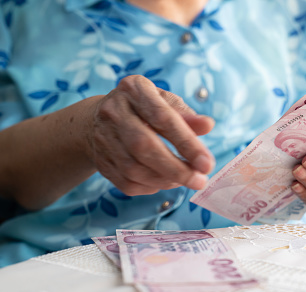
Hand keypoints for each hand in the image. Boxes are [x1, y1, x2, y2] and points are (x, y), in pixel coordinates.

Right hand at [89, 75, 214, 195]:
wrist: (98, 119)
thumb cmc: (142, 109)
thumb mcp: (164, 102)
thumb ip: (186, 115)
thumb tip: (208, 126)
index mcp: (134, 90)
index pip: (162, 118)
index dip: (186, 142)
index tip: (206, 163)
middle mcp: (113, 112)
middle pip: (143, 146)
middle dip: (176, 168)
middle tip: (199, 181)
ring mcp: (103, 138)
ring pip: (134, 169)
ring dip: (165, 180)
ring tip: (185, 179)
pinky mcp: (101, 161)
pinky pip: (126, 183)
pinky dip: (151, 187)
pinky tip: (165, 181)